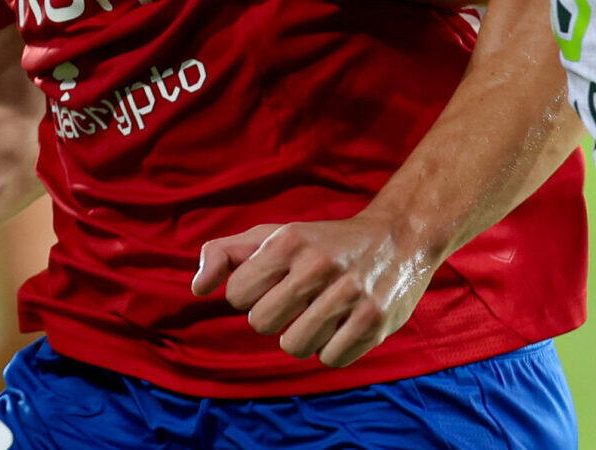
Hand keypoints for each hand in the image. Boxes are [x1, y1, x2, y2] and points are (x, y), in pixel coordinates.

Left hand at [192, 213, 439, 367]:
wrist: (399, 237)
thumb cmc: (323, 242)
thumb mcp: (274, 235)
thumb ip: (226, 254)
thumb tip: (197, 288)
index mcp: (288, 241)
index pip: (236, 294)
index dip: (251, 294)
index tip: (273, 282)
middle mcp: (318, 265)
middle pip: (261, 323)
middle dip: (275, 317)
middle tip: (298, 300)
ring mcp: (349, 295)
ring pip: (294, 346)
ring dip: (303, 337)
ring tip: (321, 314)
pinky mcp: (376, 322)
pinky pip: (330, 359)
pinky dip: (333, 348)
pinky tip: (344, 325)